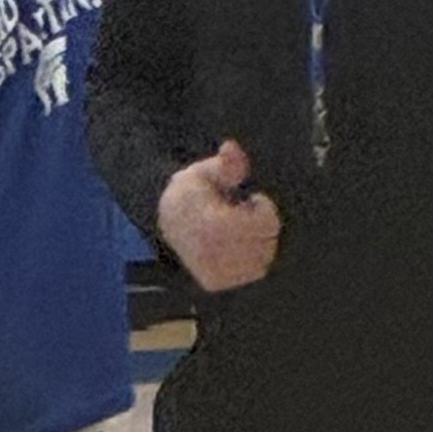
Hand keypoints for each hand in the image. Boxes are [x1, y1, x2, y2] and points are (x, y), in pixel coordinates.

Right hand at [157, 139, 281, 293]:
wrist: (166, 222)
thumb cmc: (191, 193)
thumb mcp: (205, 171)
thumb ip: (225, 164)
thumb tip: (231, 148)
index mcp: (213, 224)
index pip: (265, 225)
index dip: (264, 209)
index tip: (252, 199)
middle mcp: (214, 253)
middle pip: (267, 243)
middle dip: (262, 225)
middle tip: (244, 212)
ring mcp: (214, 270)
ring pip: (262, 259)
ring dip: (259, 242)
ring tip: (240, 228)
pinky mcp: (215, 282)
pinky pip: (252, 272)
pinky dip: (252, 259)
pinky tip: (238, 245)